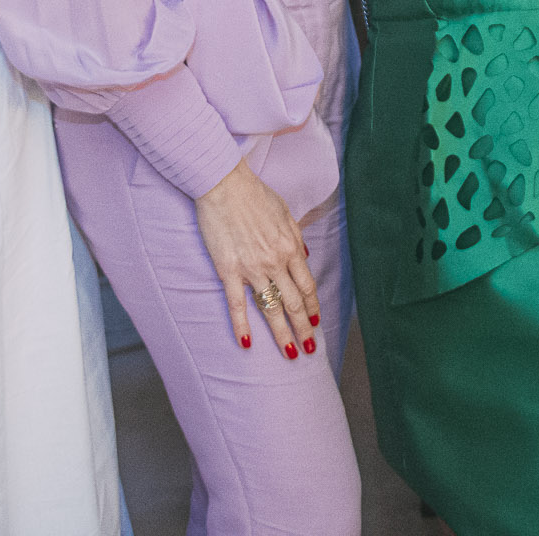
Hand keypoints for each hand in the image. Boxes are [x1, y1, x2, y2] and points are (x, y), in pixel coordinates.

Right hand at [194, 160, 320, 358]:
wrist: (223, 184)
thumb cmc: (254, 194)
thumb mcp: (285, 212)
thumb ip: (296, 237)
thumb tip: (305, 256)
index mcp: (290, 248)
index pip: (307, 287)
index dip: (312, 308)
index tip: (315, 323)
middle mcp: (275, 262)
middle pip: (293, 304)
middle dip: (304, 329)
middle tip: (310, 349)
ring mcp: (252, 269)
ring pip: (271, 309)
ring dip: (282, 334)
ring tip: (290, 354)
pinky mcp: (228, 271)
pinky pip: (237, 304)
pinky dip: (242, 326)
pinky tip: (247, 343)